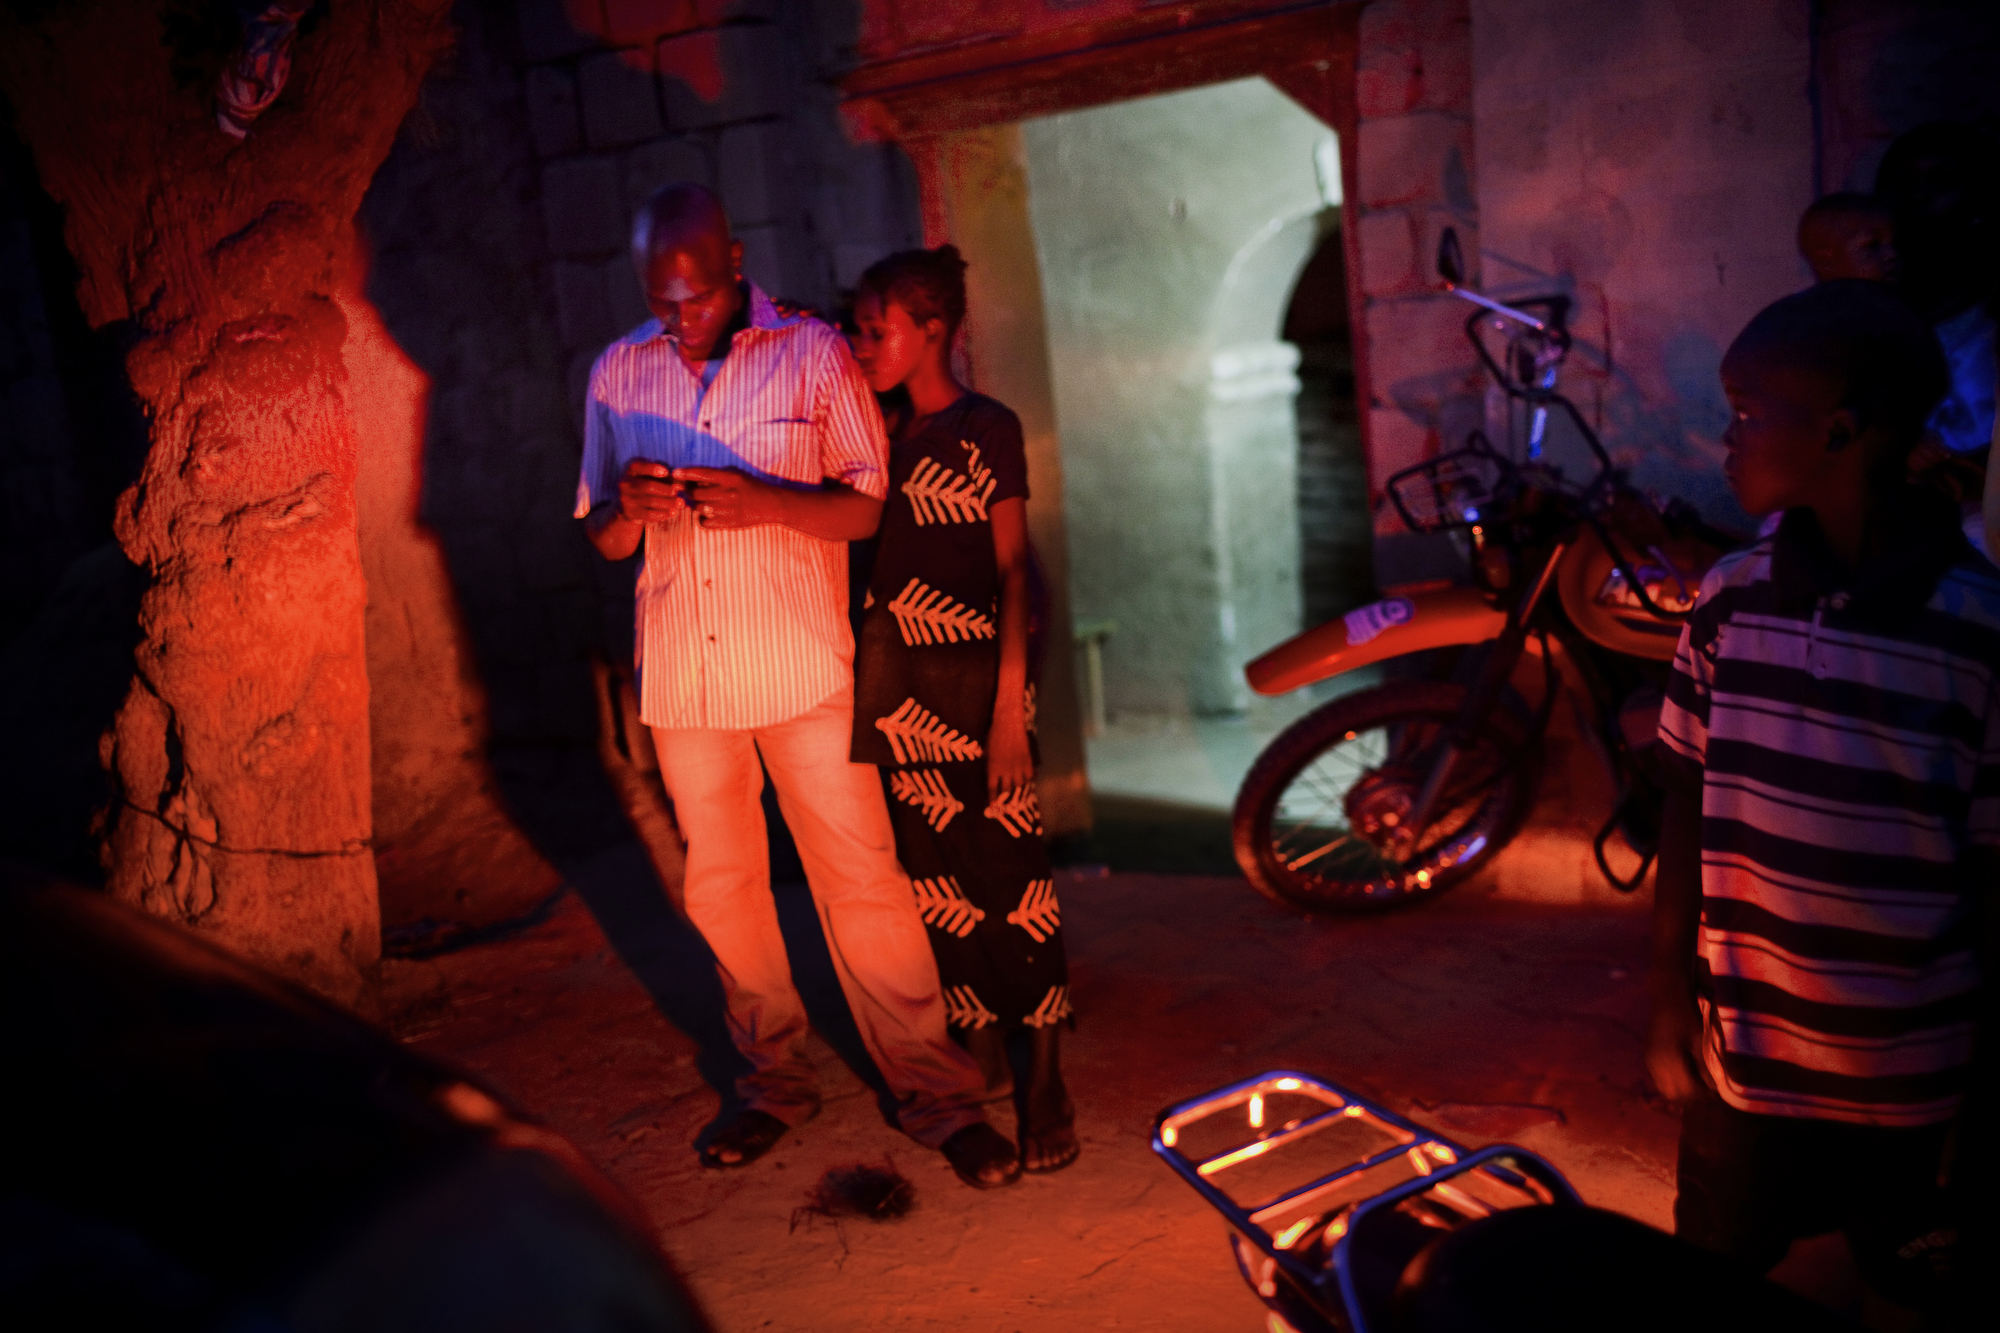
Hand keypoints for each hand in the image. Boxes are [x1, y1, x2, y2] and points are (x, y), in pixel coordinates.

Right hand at [618, 458, 686, 525]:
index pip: (640, 467)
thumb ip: (664, 475)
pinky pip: (649, 515)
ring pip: (650, 502)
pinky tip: (673, 512)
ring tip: (680, 503)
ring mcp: (626, 499)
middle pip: (647, 486)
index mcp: (631, 470)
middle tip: (677, 491)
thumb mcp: (651, 474)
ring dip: (668, 503)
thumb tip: (679, 482)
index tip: (666, 472)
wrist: (627, 503)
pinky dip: (663, 514)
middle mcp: (625, 483)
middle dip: (665, 489)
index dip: (652, 469)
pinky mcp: (630, 513)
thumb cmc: (645, 482)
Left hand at [675, 466, 778, 529]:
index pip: (703, 474)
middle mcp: (729, 493)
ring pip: (699, 508)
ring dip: (697, 506)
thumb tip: (692, 479)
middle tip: (692, 493)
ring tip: (704, 504)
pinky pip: (705, 523)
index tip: (674, 473)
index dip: (686, 473)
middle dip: (691, 493)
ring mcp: (730, 510)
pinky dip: (703, 520)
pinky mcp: (730, 523)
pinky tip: (710, 515)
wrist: (771, 505)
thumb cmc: (751, 487)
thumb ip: (716, 477)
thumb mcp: (736, 476)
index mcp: (730, 478)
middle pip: (696, 493)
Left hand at [986, 709, 1032, 802]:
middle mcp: (1006, 770)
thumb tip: (988, 770)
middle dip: (1005, 798)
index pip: (992, 788)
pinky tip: (1028, 782)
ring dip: (1017, 791)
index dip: (992, 798)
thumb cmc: (994, 734)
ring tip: (1017, 795)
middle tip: (1005, 803)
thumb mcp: (986, 750)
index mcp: (993, 768)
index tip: (992, 805)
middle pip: (1006, 790)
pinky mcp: (1027, 760)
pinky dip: (1029, 780)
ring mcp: (1018, 766)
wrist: (1008, 723)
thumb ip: (988, 762)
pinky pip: (1030, 775)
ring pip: (1019, 785)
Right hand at [1644, 989, 1711, 1105]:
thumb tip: (1714, 1090)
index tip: (1717, 1091)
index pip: (1687, 1092)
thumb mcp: (1703, 1042)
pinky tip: (1684, 1072)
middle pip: (1674, 1095)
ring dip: (1681, 1091)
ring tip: (1696, 1081)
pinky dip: (1673, 1082)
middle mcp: (1656, 1065)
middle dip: (1692, 1096)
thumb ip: (1707, 1068)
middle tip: (1708, 1088)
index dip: (1704, 1095)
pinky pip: (1660, 1080)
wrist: (1668, 997)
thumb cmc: (1689, 1016)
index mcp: (1669, 1061)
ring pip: (1666, 1090)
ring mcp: (1650, 1062)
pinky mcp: (1648, 1058)